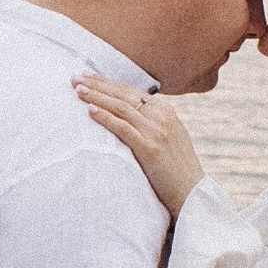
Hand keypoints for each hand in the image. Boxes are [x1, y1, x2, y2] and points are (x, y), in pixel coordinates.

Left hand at [73, 76, 204, 214]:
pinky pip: (122, 128)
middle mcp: (161, 116)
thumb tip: (132, 114)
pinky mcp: (149, 147)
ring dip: (97, 97)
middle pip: (123, 94)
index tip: (87, 76)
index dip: (107, 82)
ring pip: (121, 107)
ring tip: (78, 90)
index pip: (130, 91)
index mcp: (165, 110)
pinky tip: (90, 110)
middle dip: (97, 84)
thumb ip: (153, 122)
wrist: (192, 192)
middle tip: (74, 77)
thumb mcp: (169, 136)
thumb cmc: (177, 168)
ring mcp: (156, 131)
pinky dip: (105, 117)